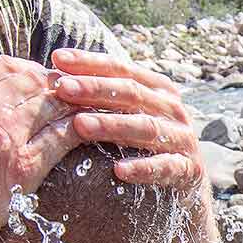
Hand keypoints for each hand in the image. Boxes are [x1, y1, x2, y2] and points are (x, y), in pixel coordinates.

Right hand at [0, 56, 80, 242]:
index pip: (4, 65)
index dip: (26, 68)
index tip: (37, 76)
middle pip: (33, 82)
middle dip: (54, 84)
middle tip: (70, 91)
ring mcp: (4, 134)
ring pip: (51, 106)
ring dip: (71, 103)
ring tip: (85, 106)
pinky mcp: (22, 167)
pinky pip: (61, 138)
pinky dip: (78, 129)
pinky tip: (88, 129)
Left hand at [49, 48, 204, 188]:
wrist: (186, 182)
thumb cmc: (146, 144)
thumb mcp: (130, 114)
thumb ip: (104, 96)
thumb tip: (54, 75)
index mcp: (158, 89)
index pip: (121, 69)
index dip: (90, 63)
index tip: (57, 59)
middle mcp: (172, 109)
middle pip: (131, 94)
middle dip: (95, 89)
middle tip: (62, 88)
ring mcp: (182, 138)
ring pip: (145, 128)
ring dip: (111, 125)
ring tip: (79, 126)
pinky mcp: (188, 169)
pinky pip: (164, 168)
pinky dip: (142, 168)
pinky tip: (118, 170)